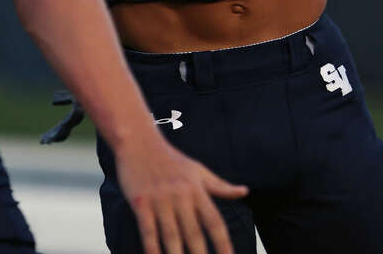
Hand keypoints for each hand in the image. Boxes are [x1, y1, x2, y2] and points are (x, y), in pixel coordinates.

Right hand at [115, 134, 247, 253]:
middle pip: (195, 234)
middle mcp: (181, 196)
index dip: (224, 245)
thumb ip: (221, 186)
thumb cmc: (171, 158)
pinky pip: (148, 231)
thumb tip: (245, 191)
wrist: (138, 140)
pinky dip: (152, 249)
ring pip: (172, 237)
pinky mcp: (140, 202)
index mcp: (197, 190)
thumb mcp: (199, 170)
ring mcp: (160, 200)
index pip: (215, 223)